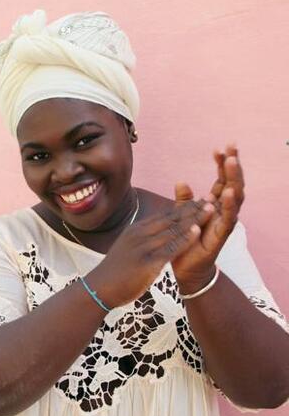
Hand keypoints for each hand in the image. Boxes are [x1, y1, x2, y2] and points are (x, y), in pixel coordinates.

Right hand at [87, 201, 210, 307]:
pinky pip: (170, 248)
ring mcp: (143, 247)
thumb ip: (139, 240)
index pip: (163, 216)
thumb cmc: (113, 271)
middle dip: (191, 209)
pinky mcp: (147, 262)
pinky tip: (198, 231)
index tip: (197, 201)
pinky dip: (185, 239)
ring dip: (194, 219)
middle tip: (210, 199)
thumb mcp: (126, 248)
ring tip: (210, 209)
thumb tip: (151, 235)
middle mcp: (139, 235)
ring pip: (173, 230)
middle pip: (170, 219)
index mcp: (135, 230)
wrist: (100, 287)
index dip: (182, 208)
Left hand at [171, 146, 244, 292]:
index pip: (221, 180)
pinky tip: (227, 191)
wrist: (184, 269)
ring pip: (235, 197)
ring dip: (233, 179)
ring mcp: (224, 222)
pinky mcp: (221, 235)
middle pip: (232, 183)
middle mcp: (223, 211)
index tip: (219, 148)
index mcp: (213, 204)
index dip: (222, 164)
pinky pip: (228, 218)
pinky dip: (228, 204)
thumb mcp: (181, 216)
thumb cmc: (184, 241)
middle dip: (233, 165)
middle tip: (232, 146)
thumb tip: (181, 181)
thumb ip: (183, 200)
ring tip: (232, 162)